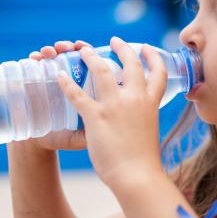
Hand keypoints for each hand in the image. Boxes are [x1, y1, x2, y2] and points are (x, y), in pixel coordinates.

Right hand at [10, 40, 92, 151]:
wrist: (42, 141)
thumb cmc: (67, 135)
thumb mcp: (86, 134)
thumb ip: (100, 128)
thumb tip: (115, 120)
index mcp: (86, 85)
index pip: (92, 64)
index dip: (92, 54)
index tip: (88, 50)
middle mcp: (69, 76)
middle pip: (74, 53)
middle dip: (73, 46)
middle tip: (71, 47)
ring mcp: (52, 76)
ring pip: (56, 54)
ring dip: (55, 49)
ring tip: (52, 51)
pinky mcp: (34, 80)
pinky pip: (35, 64)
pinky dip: (36, 57)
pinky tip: (36, 58)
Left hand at [56, 36, 167, 189]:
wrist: (137, 176)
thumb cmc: (144, 162)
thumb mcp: (148, 133)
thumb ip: (142, 122)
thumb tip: (138, 123)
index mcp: (151, 104)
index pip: (158, 73)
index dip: (153, 58)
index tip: (147, 48)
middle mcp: (135, 99)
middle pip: (130, 63)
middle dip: (123, 48)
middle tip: (115, 41)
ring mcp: (115, 106)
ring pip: (101, 70)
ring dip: (91, 57)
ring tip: (83, 49)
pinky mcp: (96, 117)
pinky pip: (77, 94)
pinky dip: (66, 83)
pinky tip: (58, 76)